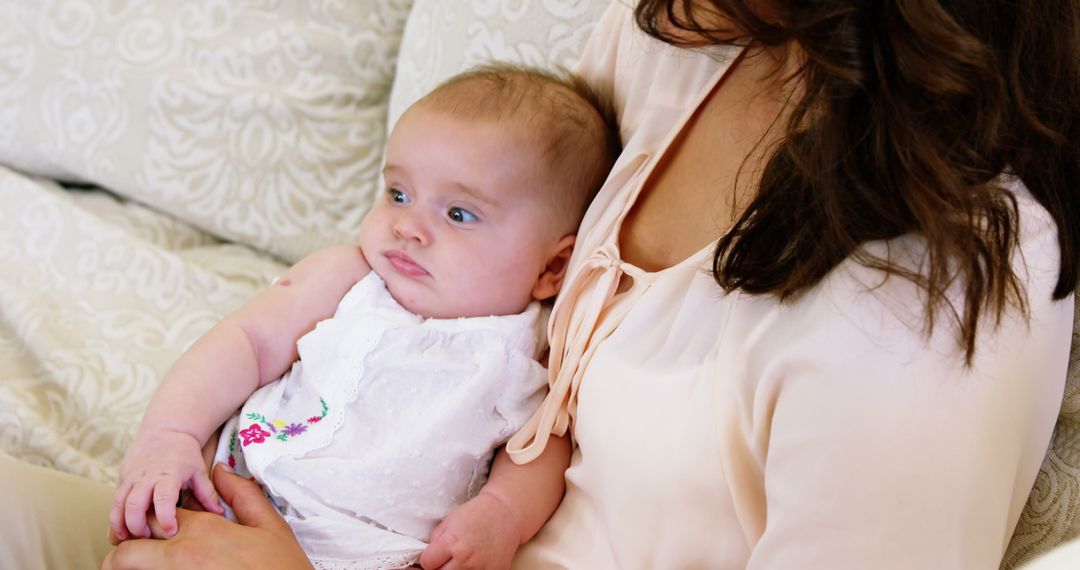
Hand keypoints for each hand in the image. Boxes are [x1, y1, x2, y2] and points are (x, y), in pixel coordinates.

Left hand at [102, 463, 311, 569]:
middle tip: (132, 559)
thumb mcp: (270, 525)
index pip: (153, 519)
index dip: (147, 525)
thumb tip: (221, 469)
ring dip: (130, 569)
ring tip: (138, 568)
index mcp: (203, 531)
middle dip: (123, 556)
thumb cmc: (282, 567)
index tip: (152, 533)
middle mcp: (182, 557)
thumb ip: (241, 494)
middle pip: (125, 554)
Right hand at [110, 429, 222, 540]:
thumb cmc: (184, 452)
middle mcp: (146, 476)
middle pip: (133, 505)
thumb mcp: (199, 470)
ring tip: (127, 540)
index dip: (165, 518)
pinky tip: (120, 532)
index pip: (163, 499)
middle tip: (147, 538)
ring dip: (120, 525)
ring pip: (118, 505)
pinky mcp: (121, 478)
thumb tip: (220, 513)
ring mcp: (131, 477)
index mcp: (168, 474)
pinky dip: (114, 518)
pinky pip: (114, 501)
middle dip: (137, 526)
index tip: (170, 531)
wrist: (165, 430)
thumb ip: (207, 493)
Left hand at [419, 491, 522, 569]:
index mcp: (452, 542)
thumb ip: (436, 540)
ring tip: (461, 559)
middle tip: (446, 558)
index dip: (428, 559)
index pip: (427, 563)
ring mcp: (480, 568)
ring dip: (455, 569)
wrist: (505, 514)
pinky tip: (474, 562)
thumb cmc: (478, 513)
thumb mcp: (450, 520)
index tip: (432, 556)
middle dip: (440, 566)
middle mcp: (466, 558)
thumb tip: (427, 556)